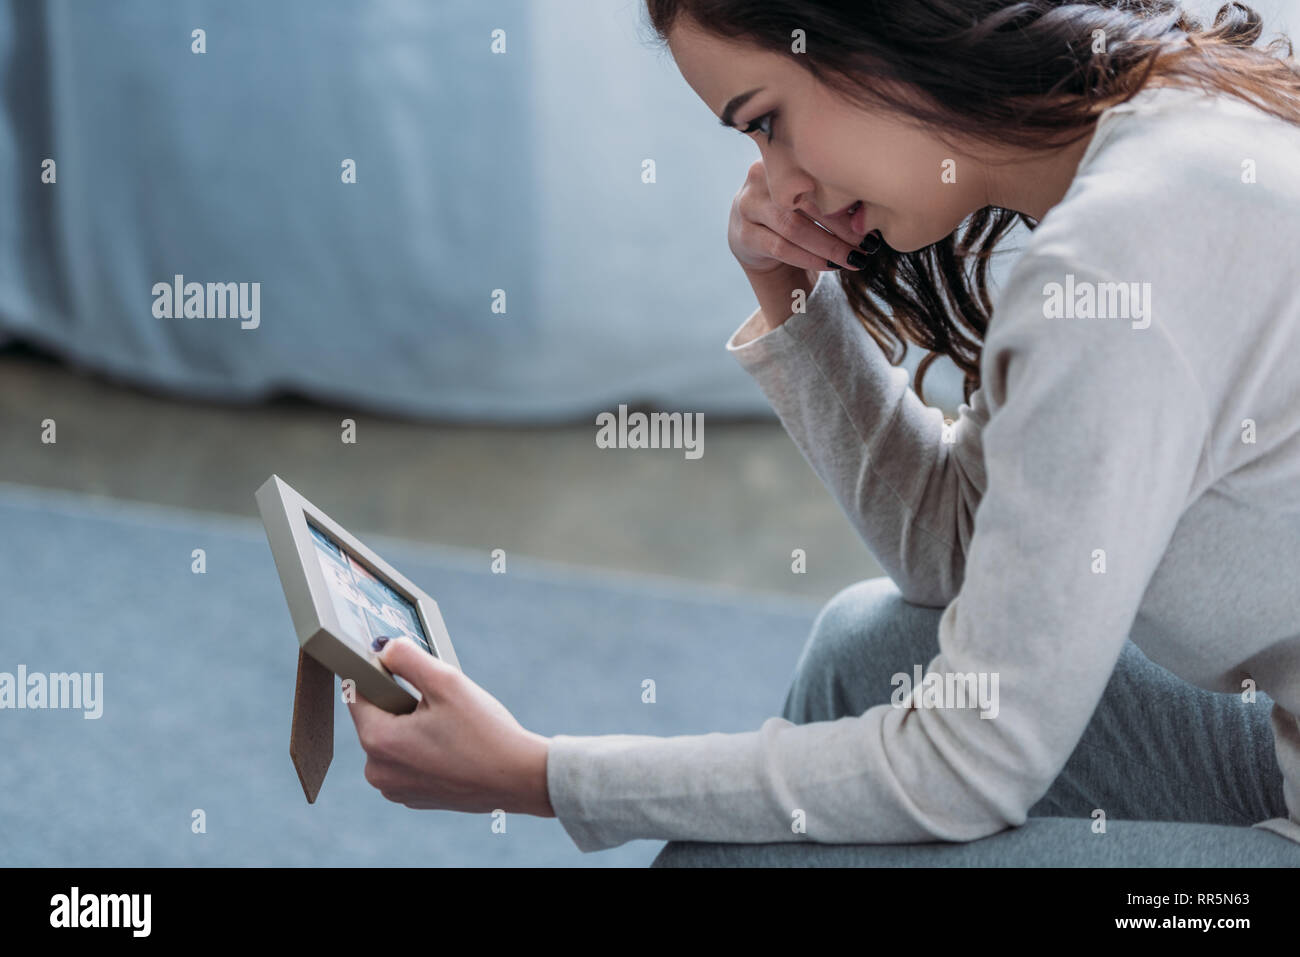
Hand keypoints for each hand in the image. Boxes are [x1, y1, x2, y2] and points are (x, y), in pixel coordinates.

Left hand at [347, 636, 553, 816]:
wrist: (518, 778)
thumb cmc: (485, 732)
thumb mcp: (446, 681)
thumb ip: (408, 657)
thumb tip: (385, 648)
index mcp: (378, 741)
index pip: (357, 694)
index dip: (377, 674)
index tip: (402, 669)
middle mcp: (377, 771)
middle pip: (376, 719)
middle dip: (400, 703)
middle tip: (438, 701)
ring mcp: (395, 789)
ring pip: (392, 741)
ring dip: (411, 727)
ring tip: (448, 726)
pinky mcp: (412, 798)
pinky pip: (406, 763)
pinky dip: (422, 750)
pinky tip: (451, 746)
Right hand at [728, 158, 871, 274]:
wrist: (752, 238)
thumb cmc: (793, 212)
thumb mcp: (808, 195)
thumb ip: (830, 194)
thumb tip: (873, 210)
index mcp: (782, 158)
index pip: (818, 177)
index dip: (847, 199)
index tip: (872, 219)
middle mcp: (760, 177)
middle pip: (807, 202)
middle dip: (843, 227)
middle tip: (868, 244)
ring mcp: (747, 205)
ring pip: (794, 227)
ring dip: (829, 246)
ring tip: (854, 259)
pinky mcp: (743, 235)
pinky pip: (781, 248)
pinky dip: (809, 258)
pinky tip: (831, 265)